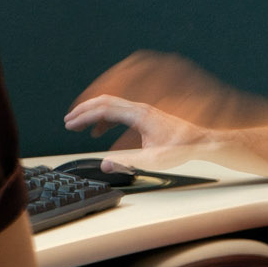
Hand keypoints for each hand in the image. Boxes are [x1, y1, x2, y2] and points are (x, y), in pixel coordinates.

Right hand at [62, 96, 209, 168]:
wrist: (199, 141)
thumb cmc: (181, 147)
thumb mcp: (153, 160)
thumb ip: (128, 162)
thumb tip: (106, 164)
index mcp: (139, 115)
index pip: (105, 109)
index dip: (85, 116)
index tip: (70, 124)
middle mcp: (139, 108)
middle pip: (105, 101)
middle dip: (84, 110)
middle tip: (68, 121)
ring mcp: (142, 110)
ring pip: (111, 105)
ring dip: (93, 113)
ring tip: (79, 126)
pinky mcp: (144, 116)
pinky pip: (118, 111)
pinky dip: (104, 118)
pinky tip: (99, 131)